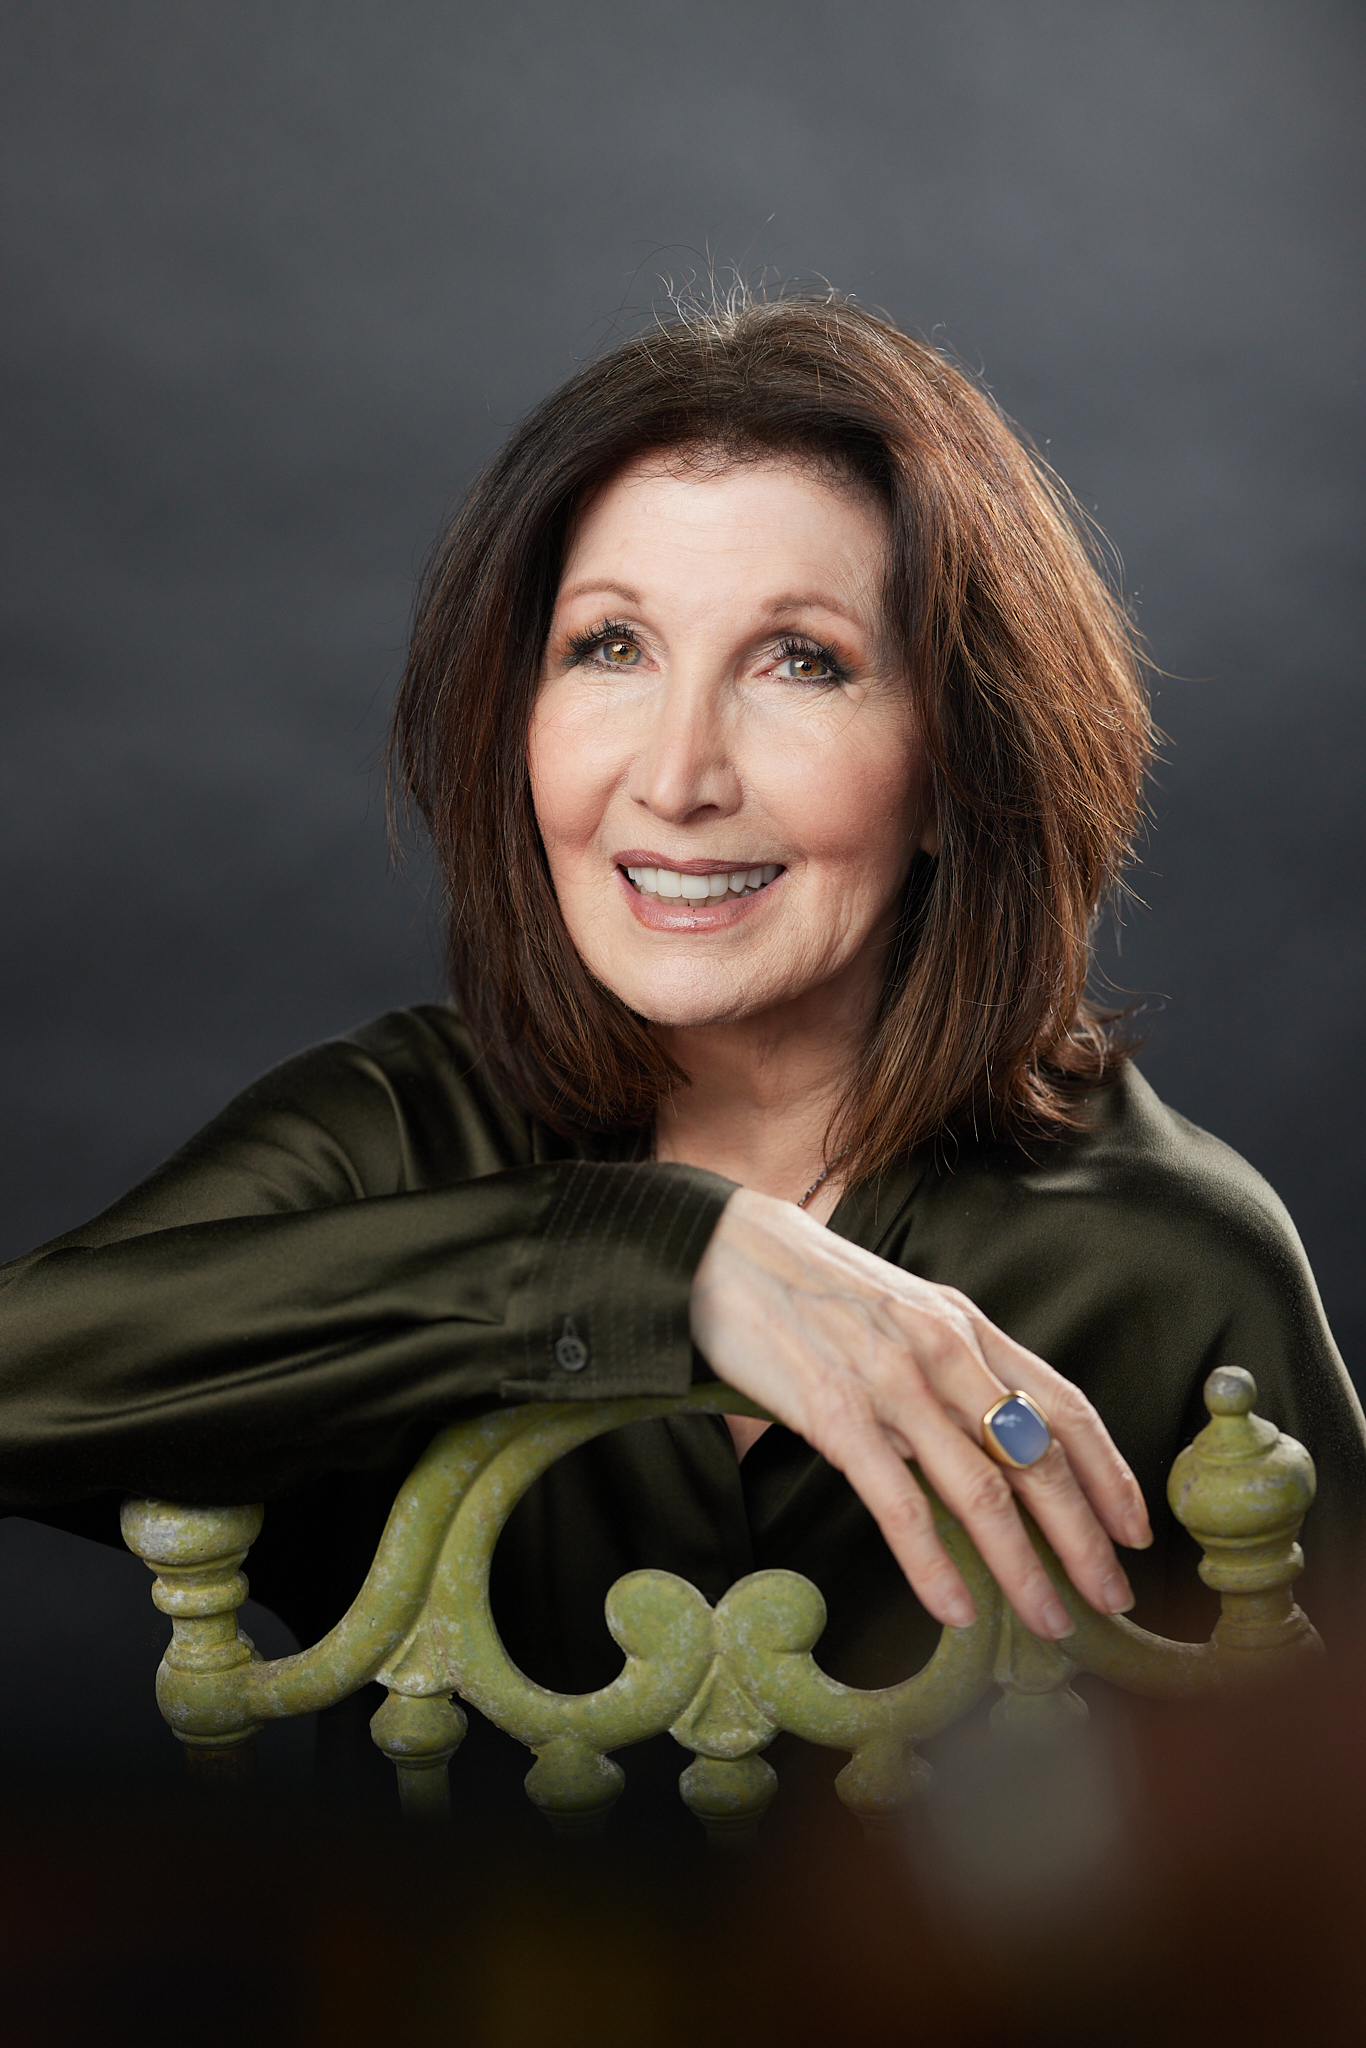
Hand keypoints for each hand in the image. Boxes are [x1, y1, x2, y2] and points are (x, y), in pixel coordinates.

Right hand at [688, 1187, 1151, 1639]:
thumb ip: (953, 1366)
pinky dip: (934, 1565)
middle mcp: (945, 1352)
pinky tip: (955, 1609)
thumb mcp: (905, 1310)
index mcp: (967, 1326)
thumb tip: (996, 1439)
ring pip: (981, 1490)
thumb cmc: (815, 1286)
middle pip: (1038, 1458)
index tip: (1137, 1529)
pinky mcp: (836, 1414)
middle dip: (1085, 1537)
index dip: (1110, 1472)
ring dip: (1024, 1567)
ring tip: (1051, 1621)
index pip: (1065, 1405)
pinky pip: (900, 1506)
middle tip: (1114, 1598)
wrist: (724, 1250)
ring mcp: (893, 1383)